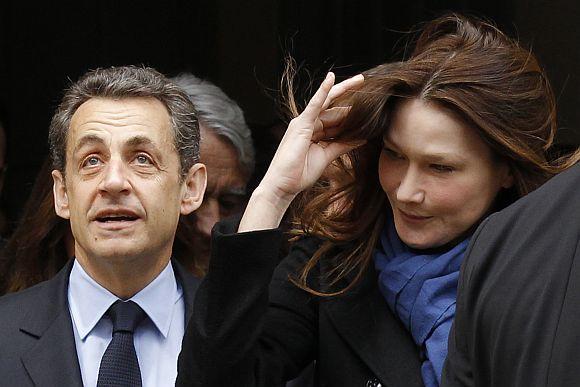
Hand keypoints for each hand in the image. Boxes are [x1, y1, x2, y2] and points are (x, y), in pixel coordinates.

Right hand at [239, 72, 364, 231]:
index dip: (352, 114)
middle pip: (334, 108)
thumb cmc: (300, 173)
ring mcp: (304, 122)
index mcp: (314, 132)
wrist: (283, 185)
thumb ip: (343, 145)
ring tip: (361, 81)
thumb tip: (362, 137)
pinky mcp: (301, 124)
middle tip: (364, 80)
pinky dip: (322, 91)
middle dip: (349, 96)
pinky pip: (314, 105)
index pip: (336, 118)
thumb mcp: (327, 156)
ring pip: (329, 105)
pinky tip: (331, 78)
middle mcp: (309, 124)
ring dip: (345, 93)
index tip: (369, 107)